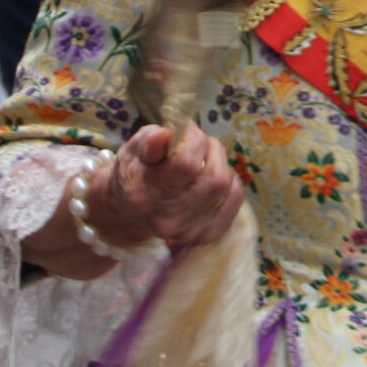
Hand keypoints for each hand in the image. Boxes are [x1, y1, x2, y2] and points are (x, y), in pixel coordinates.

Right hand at [89, 123, 245, 250]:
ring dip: (220, 164)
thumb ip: (151, 140)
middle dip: (212, 150)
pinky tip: (208, 179)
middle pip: (215, 178)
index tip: (185, 132)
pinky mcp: (209, 234)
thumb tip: (168, 134)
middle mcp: (170, 220)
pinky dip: (228, 181)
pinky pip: (235, 197)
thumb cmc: (136, 171)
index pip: (187, 165)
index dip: (193, 140)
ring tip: (201, 161)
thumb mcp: (133, 149)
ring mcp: (191, 231)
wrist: (131, 210)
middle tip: (198, 144)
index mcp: (146, 196)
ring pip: (228, 186)